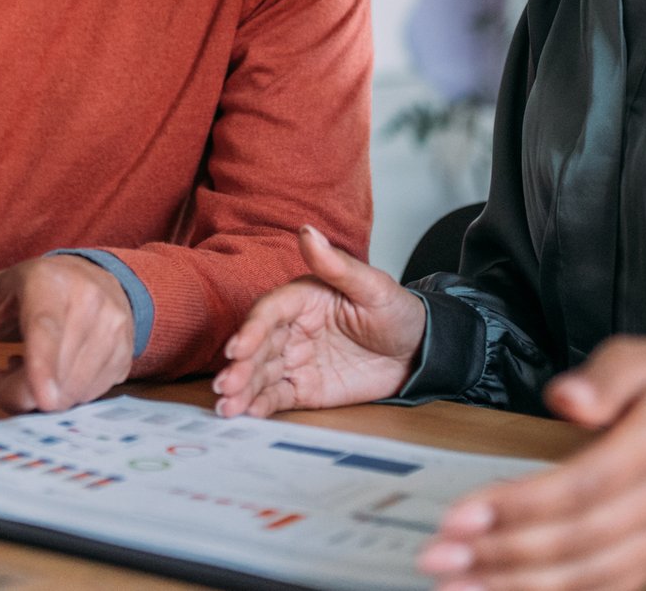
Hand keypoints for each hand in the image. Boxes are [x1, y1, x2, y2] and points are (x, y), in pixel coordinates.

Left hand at [0, 256, 135, 412]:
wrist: (91, 278)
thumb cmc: (25, 292)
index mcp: (48, 282)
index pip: (46, 329)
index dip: (42, 366)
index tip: (42, 400)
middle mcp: (89, 301)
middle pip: (54, 376)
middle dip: (21, 391)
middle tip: (7, 371)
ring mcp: (114, 328)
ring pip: (74, 393)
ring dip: (44, 396)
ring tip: (35, 367)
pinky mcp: (125, 354)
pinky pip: (92, 397)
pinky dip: (68, 396)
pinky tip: (59, 372)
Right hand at [212, 225, 426, 416]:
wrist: (419, 354)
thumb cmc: (396, 312)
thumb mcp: (372, 287)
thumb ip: (337, 265)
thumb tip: (307, 231)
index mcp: (302, 299)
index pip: (269, 312)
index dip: (251, 330)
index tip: (237, 349)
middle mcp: (292, 328)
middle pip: (258, 347)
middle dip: (240, 367)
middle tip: (225, 386)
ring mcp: (296, 360)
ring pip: (261, 374)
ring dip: (241, 390)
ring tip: (226, 408)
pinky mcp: (305, 388)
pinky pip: (278, 396)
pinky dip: (261, 405)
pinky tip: (247, 414)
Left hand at [415, 336, 645, 590]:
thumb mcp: (644, 357)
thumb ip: (605, 376)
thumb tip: (566, 398)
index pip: (584, 484)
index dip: (520, 505)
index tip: (461, 515)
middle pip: (579, 539)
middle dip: (502, 552)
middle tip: (440, 556)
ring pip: (589, 576)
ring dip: (517, 585)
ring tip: (457, 583)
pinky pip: (606, 590)